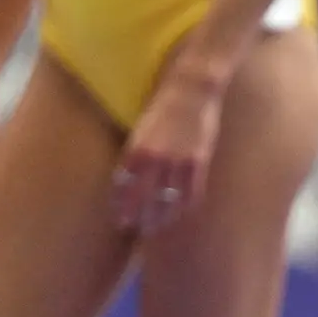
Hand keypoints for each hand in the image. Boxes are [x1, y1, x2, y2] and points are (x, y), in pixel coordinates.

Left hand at [111, 60, 225, 238]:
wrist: (192, 88)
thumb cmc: (163, 104)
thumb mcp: (141, 128)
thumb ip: (135, 153)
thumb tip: (129, 177)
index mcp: (137, 149)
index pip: (124, 186)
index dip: (121, 205)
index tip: (119, 218)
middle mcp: (155, 159)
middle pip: (143, 198)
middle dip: (137, 216)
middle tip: (133, 228)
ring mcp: (178, 162)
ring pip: (167, 201)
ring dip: (159, 217)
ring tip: (154, 227)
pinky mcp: (198, 162)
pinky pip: (190, 193)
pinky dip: (183, 207)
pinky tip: (178, 214)